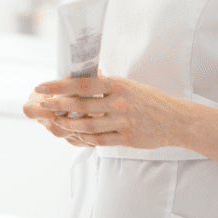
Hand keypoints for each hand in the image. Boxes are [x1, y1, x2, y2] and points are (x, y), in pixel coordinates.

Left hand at [33, 74, 179, 148]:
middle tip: (42, 105)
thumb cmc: (149, 100)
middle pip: (80, 105)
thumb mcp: (128, 85)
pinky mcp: (126, 139)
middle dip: (57, 105)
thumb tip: (85, 77)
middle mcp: (119, 103)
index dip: (59, 85)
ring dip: (67, 124)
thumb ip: (106, 84)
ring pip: (86, 125)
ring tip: (56, 121)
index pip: (82, 84)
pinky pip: (99, 140)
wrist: (175, 120)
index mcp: (118, 85)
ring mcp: (122, 122)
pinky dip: (84, 138)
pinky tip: (75, 134)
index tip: (42, 87)